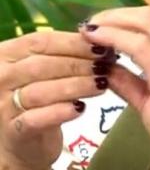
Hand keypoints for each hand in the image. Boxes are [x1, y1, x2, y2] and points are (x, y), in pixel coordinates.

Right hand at [0, 31, 111, 169]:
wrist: (22, 141)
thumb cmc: (38, 95)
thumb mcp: (47, 69)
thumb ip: (65, 54)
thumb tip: (103, 43)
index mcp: (6, 54)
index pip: (41, 42)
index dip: (74, 43)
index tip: (102, 46)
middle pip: (42, 65)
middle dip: (79, 64)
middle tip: (106, 66)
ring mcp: (2, 105)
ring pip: (41, 91)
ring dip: (75, 85)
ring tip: (101, 84)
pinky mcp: (13, 130)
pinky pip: (37, 119)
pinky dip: (60, 112)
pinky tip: (80, 107)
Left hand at [78, 7, 149, 169]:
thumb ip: (132, 81)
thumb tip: (105, 65)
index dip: (128, 19)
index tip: (103, 26)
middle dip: (117, 15)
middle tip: (91, 24)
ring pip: (146, 23)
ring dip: (112, 22)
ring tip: (89, 30)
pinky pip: (139, 46)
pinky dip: (114, 38)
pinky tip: (97, 42)